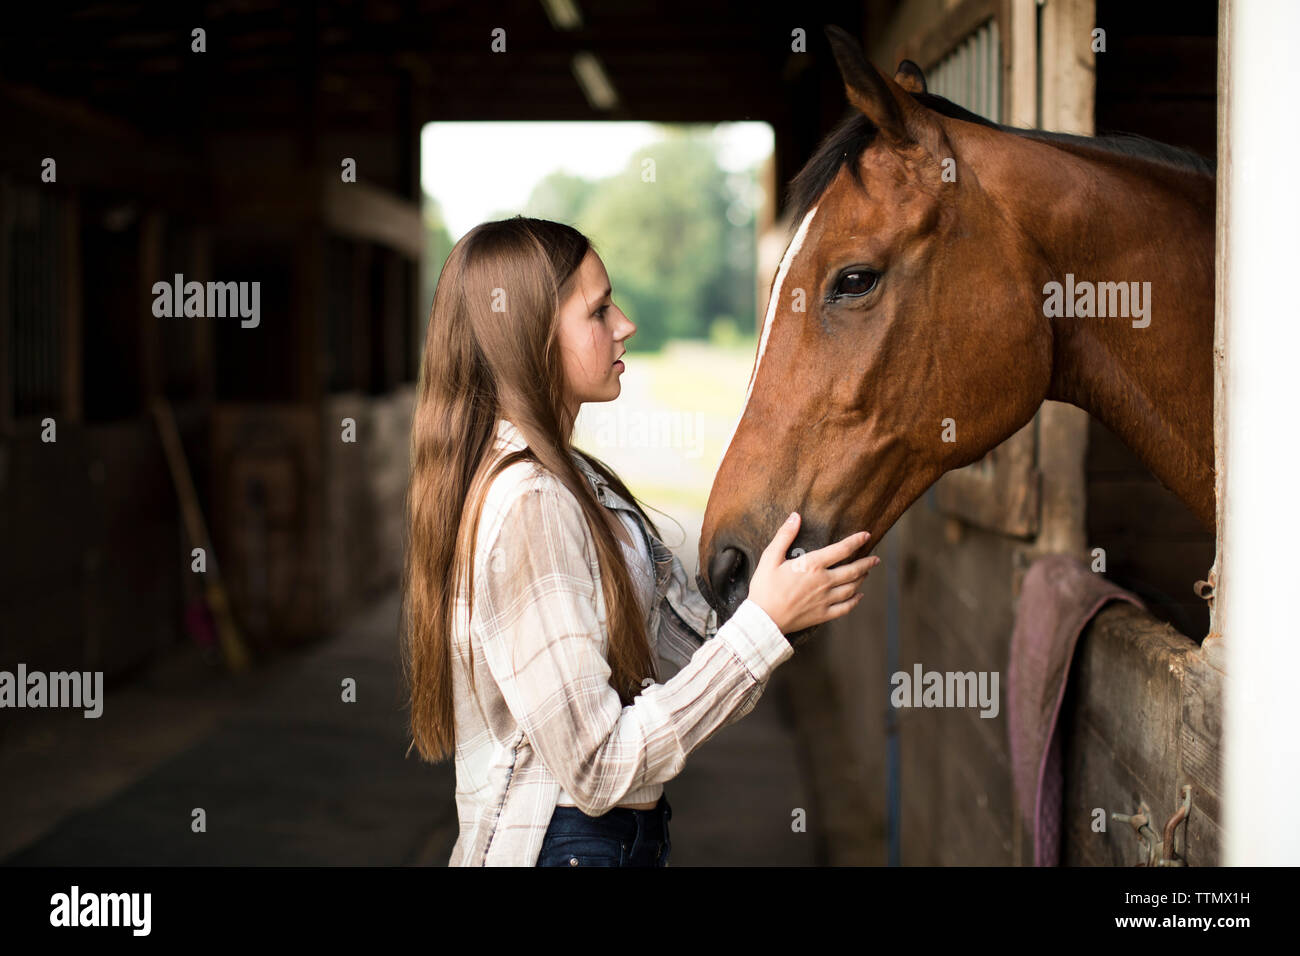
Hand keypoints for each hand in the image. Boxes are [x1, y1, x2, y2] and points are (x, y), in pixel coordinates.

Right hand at [746, 512, 878, 634]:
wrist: (763, 619)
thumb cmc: (764, 587)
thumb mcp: (770, 557)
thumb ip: (784, 536)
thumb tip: (796, 516)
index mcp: (812, 565)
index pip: (841, 549)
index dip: (856, 541)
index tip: (866, 536)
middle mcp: (824, 581)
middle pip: (853, 570)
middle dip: (867, 563)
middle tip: (875, 558)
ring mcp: (825, 599)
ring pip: (852, 588)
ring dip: (862, 579)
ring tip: (867, 573)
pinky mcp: (823, 614)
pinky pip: (846, 607)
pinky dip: (855, 600)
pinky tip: (859, 596)